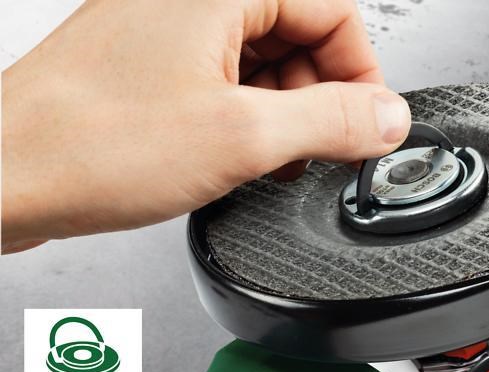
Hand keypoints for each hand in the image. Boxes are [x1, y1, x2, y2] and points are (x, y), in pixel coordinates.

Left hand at [1, 0, 410, 252]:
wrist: (4, 176)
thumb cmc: (90, 145)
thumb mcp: (243, 137)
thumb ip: (332, 122)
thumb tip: (389, 117)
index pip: (333, 10)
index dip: (362, 72)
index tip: (367, 123)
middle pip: (299, 32)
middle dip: (321, 96)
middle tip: (324, 147)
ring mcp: (167, 28)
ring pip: (262, 58)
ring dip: (285, 111)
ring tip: (276, 160)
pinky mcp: (150, 63)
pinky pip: (224, 77)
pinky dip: (246, 115)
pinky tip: (241, 155)